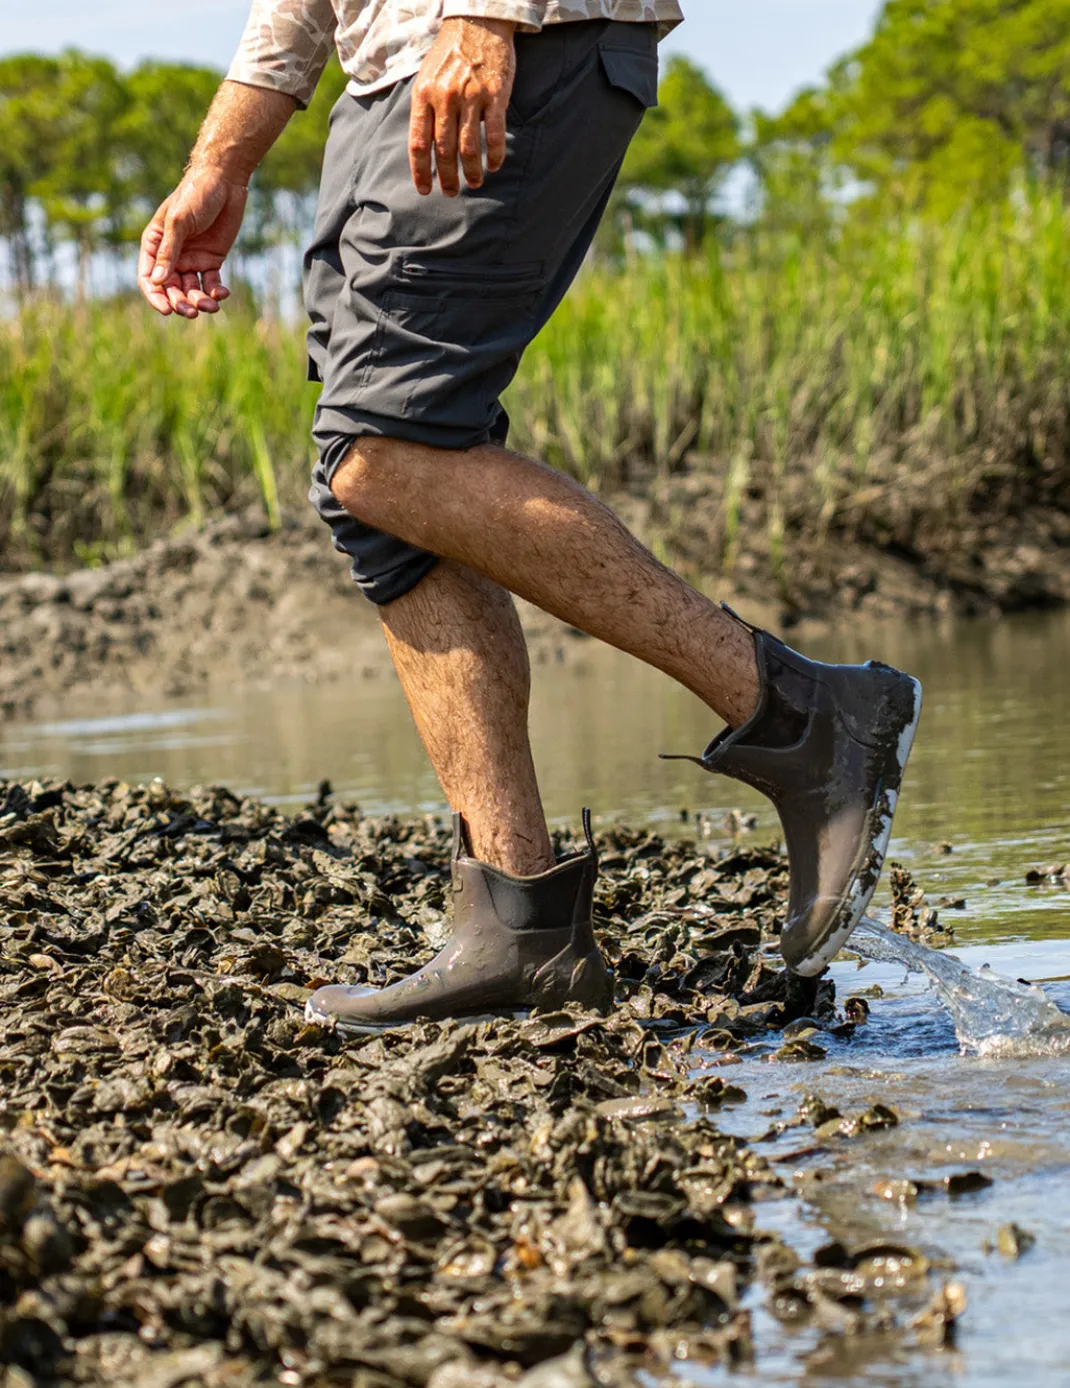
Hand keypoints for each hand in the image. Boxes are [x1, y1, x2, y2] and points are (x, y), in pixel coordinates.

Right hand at [137, 169, 247, 318]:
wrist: (224, 181)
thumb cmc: (196, 195)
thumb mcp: (179, 222)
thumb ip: (169, 251)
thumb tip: (157, 281)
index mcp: (155, 244)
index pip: (149, 277)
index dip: (155, 296)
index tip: (167, 310)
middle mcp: (171, 255)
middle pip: (171, 288)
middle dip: (180, 302)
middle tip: (191, 312)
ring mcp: (192, 259)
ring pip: (192, 289)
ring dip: (199, 301)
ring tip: (211, 306)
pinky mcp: (211, 260)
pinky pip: (211, 283)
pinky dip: (216, 292)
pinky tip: (222, 294)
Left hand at [410, 17, 516, 196]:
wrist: (476, 22)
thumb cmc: (449, 54)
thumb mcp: (426, 78)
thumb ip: (425, 110)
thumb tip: (425, 149)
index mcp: (424, 95)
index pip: (419, 144)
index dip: (421, 172)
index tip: (425, 190)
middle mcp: (445, 97)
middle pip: (444, 151)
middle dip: (447, 178)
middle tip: (451, 192)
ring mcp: (470, 96)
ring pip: (468, 148)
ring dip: (471, 172)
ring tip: (474, 183)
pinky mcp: (495, 95)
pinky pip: (494, 134)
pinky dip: (494, 155)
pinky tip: (494, 166)